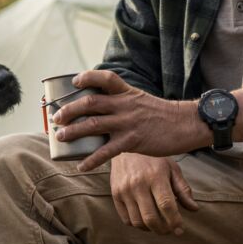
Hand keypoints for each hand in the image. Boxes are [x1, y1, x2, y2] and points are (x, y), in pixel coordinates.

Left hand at [54, 68, 206, 168]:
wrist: (186, 125)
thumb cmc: (162, 115)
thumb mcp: (141, 101)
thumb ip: (122, 103)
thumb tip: (101, 110)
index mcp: (127, 93)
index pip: (105, 78)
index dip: (87, 77)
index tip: (74, 82)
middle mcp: (125, 105)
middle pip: (90, 103)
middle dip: (69, 110)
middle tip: (56, 118)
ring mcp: (128, 122)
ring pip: (93, 125)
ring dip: (73, 131)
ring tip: (60, 137)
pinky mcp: (133, 141)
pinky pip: (106, 151)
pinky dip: (91, 160)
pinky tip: (81, 166)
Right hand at [108, 152, 200, 233]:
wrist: (126, 147)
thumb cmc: (153, 159)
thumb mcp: (172, 169)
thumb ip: (183, 190)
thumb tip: (194, 209)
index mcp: (155, 176)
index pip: (166, 205)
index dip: (174, 221)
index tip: (180, 230)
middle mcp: (138, 184)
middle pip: (151, 217)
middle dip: (163, 230)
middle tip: (170, 230)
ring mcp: (125, 190)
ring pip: (138, 221)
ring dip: (150, 229)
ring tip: (158, 226)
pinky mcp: (115, 194)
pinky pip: (126, 219)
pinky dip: (137, 224)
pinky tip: (145, 220)